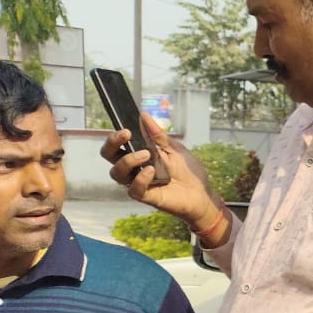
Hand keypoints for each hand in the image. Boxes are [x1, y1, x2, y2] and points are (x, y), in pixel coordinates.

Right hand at [101, 111, 220, 229]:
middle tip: (127, 135)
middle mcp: (134, 169)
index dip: (115, 137)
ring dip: (128, 160)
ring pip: (117, 173)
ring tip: (146, 154)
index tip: (126, 129)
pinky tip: (151, 171)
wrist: (203, 192)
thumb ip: (158, 135)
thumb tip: (144, 116)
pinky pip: (134, 189)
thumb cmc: (188, 171)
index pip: (116, 145)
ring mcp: (139, 183)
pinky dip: (140, 179)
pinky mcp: (147, 196)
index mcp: (138, 155)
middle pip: (109, 156)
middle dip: (113, 144)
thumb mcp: (175, 148)